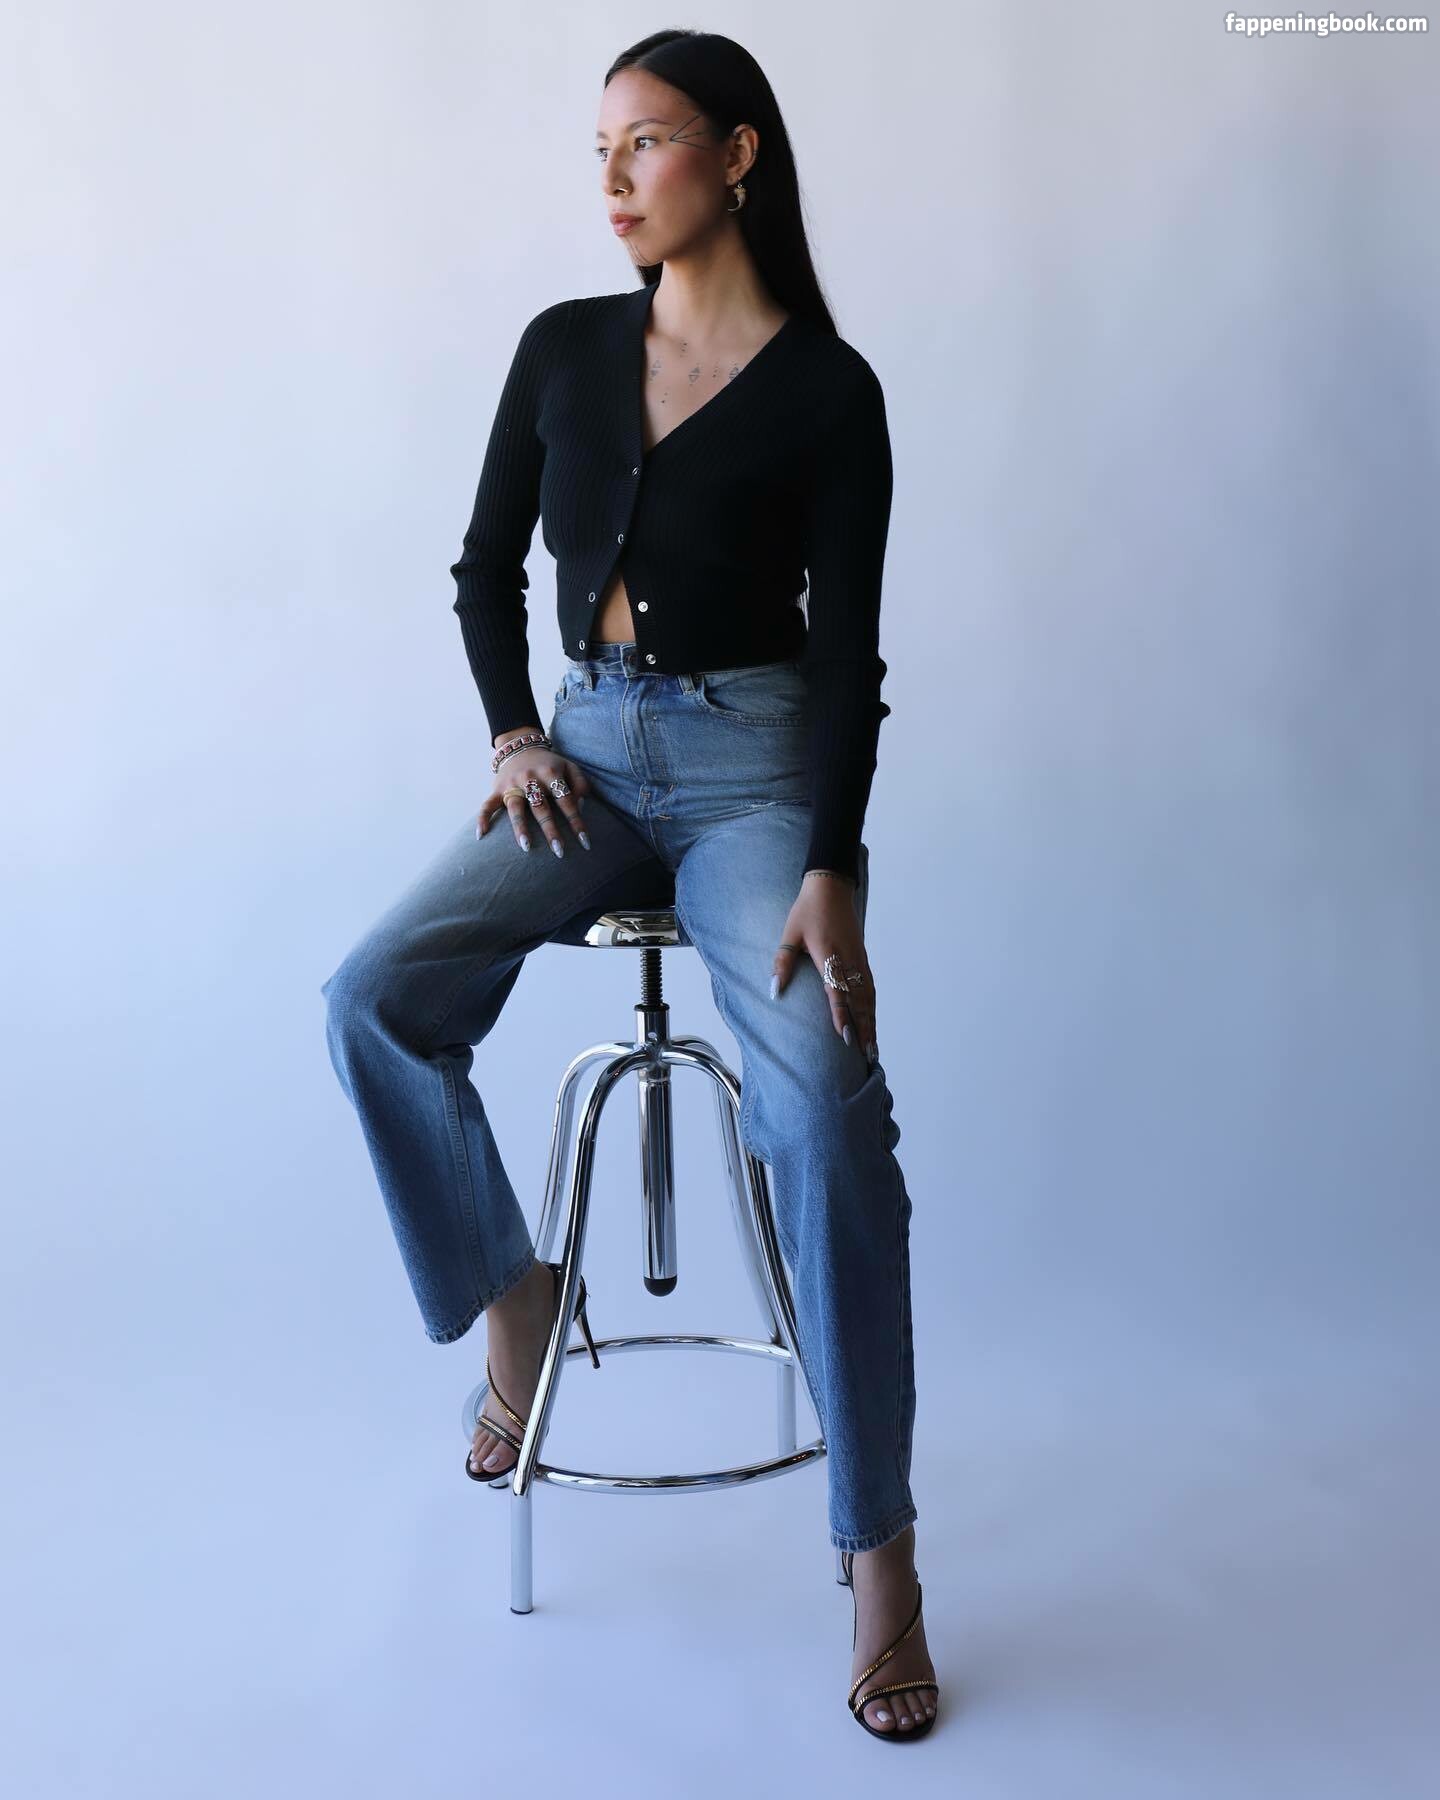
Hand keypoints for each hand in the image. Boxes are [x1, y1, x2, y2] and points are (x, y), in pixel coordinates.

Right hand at [478, 734, 592, 855]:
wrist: (520, 746)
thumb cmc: (550, 764)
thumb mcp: (570, 767)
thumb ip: (580, 785)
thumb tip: (580, 807)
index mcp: (551, 773)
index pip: (566, 800)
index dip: (577, 821)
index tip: (585, 842)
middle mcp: (530, 779)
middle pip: (541, 808)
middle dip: (551, 830)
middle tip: (559, 851)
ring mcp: (512, 785)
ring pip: (515, 809)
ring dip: (520, 828)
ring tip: (526, 847)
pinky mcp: (497, 789)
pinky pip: (487, 805)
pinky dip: (483, 818)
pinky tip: (481, 835)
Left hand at [772, 871, 877, 1064]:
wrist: (831, 886)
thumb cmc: (807, 910)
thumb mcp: (789, 934)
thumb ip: (783, 963)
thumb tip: (774, 991)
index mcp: (829, 955)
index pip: (837, 991)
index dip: (841, 1014)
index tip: (846, 1037)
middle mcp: (847, 960)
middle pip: (859, 1000)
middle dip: (864, 1028)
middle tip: (867, 1054)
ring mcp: (858, 959)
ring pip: (868, 996)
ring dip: (871, 1022)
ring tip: (873, 1046)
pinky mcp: (862, 957)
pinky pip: (870, 986)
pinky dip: (873, 1006)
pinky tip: (873, 1019)